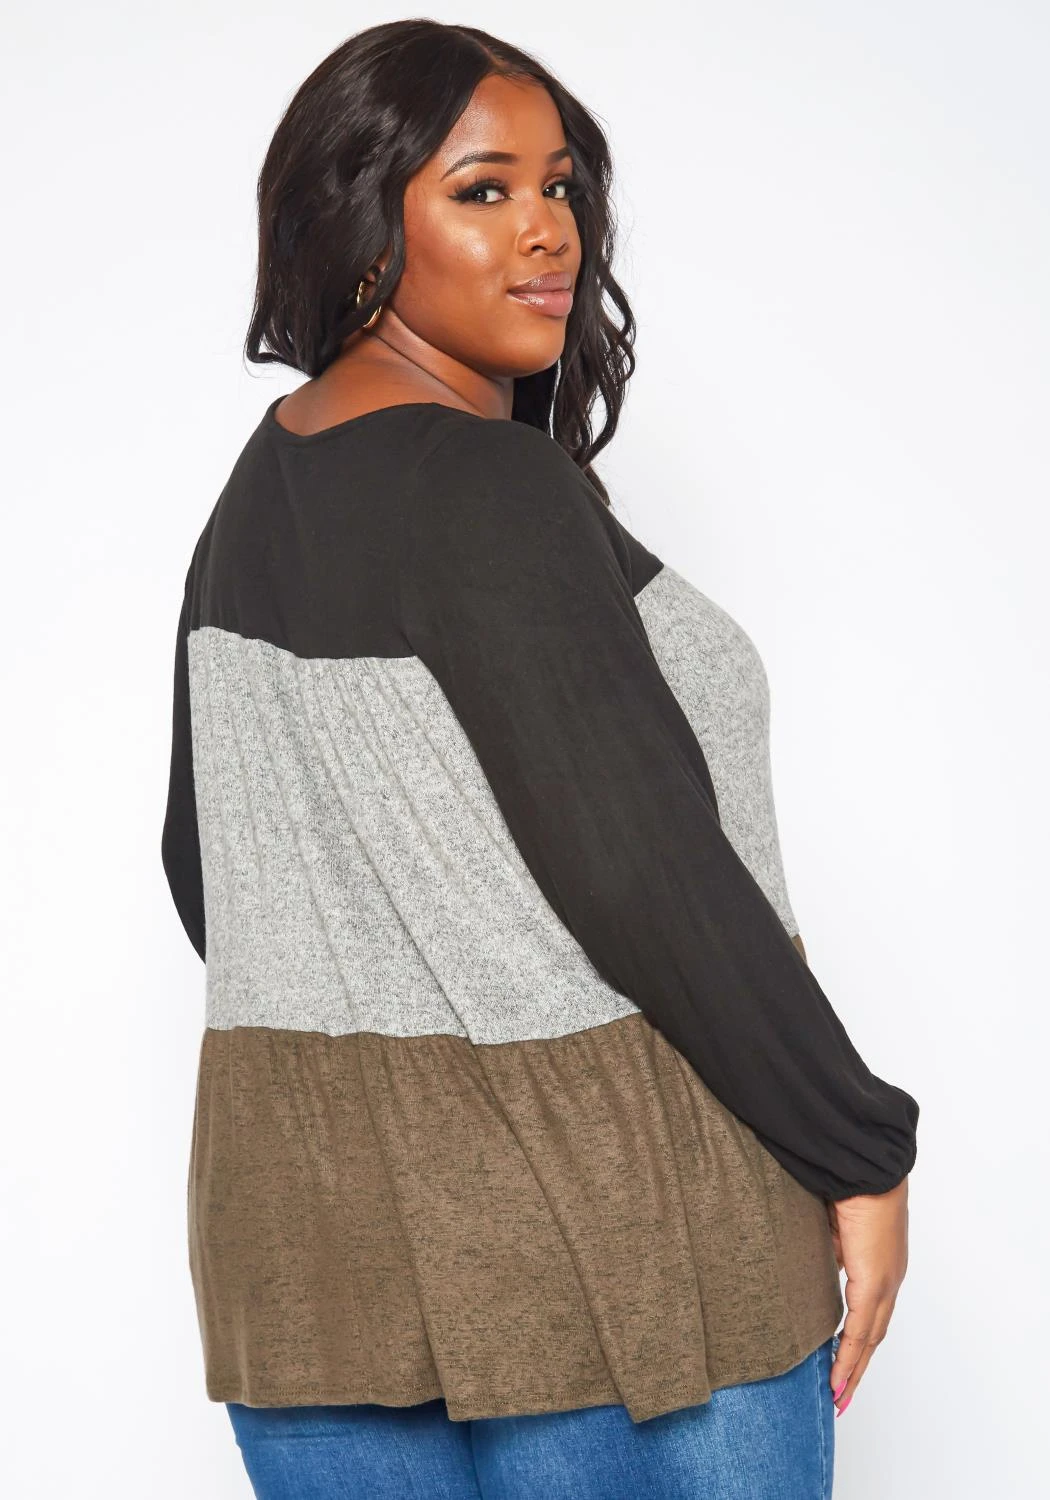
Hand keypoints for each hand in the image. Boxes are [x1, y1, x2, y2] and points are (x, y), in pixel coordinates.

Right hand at [826, 1175, 909, 1415]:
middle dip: (857, 1367)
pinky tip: (838, 1378)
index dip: (858, 1341)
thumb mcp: (832, 1223)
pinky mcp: (874, 1282)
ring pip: (870, 1339)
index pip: (872, 1312)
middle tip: (842, 1394)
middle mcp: (889, 1279)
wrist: (868, 1167)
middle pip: (875, 1335)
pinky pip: (860, 1330)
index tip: (844, 1363)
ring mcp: (885, 1283)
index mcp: (881, 1264)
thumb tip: (814, 1262)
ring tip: (838, 1396)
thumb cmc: (848, 1182)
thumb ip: (828, 1249)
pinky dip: (848, 1356)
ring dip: (853, 1369)